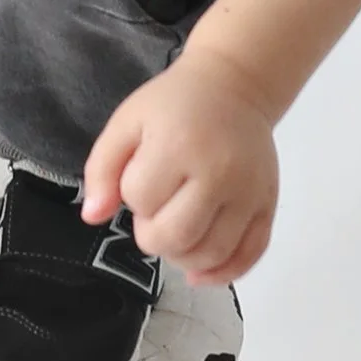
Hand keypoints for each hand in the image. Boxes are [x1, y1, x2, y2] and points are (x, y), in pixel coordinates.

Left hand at [80, 50, 278, 287]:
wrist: (235, 87)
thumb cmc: (175, 105)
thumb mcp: (127, 123)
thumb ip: (101, 169)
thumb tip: (93, 217)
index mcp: (179, 146)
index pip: (141, 200)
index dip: (132, 195)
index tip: (142, 177)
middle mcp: (220, 172)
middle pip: (175, 237)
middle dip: (153, 234)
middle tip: (156, 210)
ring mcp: (248, 193)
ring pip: (211, 255)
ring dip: (183, 256)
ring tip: (176, 232)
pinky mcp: (267, 207)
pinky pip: (249, 256)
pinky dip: (222, 273)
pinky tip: (200, 271)